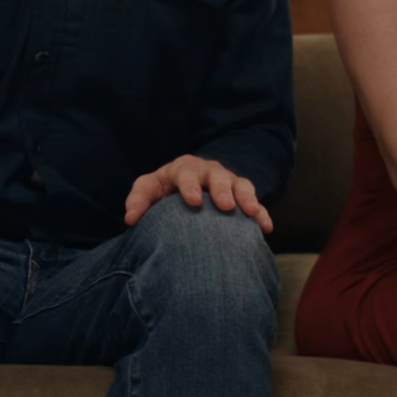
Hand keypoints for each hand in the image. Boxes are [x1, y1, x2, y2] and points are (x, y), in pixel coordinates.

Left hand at [122, 154, 272, 232]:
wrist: (184, 190)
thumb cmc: (164, 190)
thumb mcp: (148, 189)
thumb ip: (139, 200)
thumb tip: (131, 218)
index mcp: (184, 168)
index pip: (187, 173)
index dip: (190, 186)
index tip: (193, 201)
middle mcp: (209, 172)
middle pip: (217, 176)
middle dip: (222, 189)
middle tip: (226, 206)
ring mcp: (228, 183)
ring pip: (240, 185)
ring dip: (246, 198)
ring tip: (251, 213)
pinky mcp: (241, 197)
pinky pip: (254, 203)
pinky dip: (261, 213)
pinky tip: (266, 228)